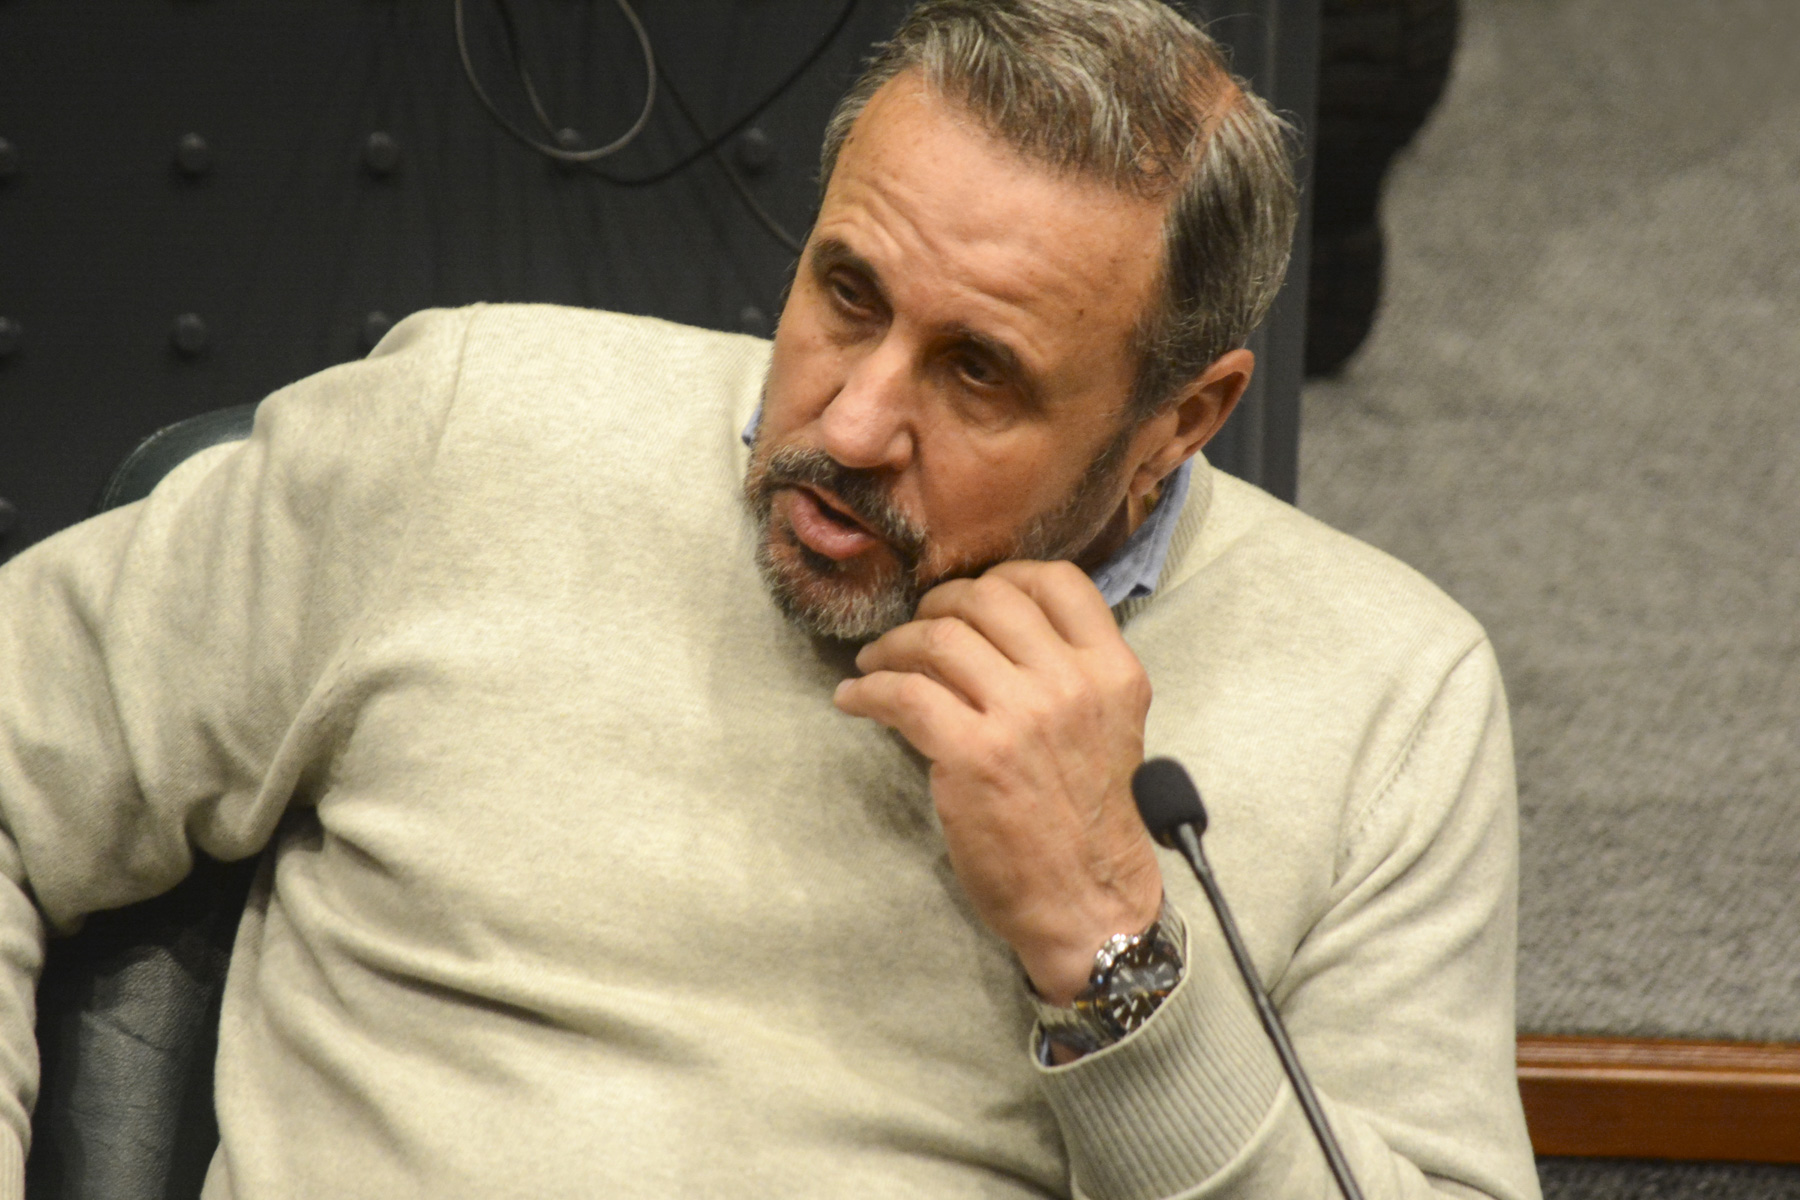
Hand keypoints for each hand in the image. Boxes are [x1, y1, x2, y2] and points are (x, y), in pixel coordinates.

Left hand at [833, 560, 1163, 1005]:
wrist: (1087, 900)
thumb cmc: (1087, 819)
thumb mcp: (1106, 726)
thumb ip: (1068, 672)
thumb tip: (990, 629)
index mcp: (1112, 671)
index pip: (1058, 580)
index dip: (1004, 576)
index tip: (972, 598)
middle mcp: (1071, 684)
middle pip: (988, 597)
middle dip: (939, 605)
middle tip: (916, 628)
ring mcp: (1022, 717)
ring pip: (939, 638)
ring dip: (893, 645)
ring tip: (876, 662)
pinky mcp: (972, 755)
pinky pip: (904, 694)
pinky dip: (868, 691)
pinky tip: (855, 699)